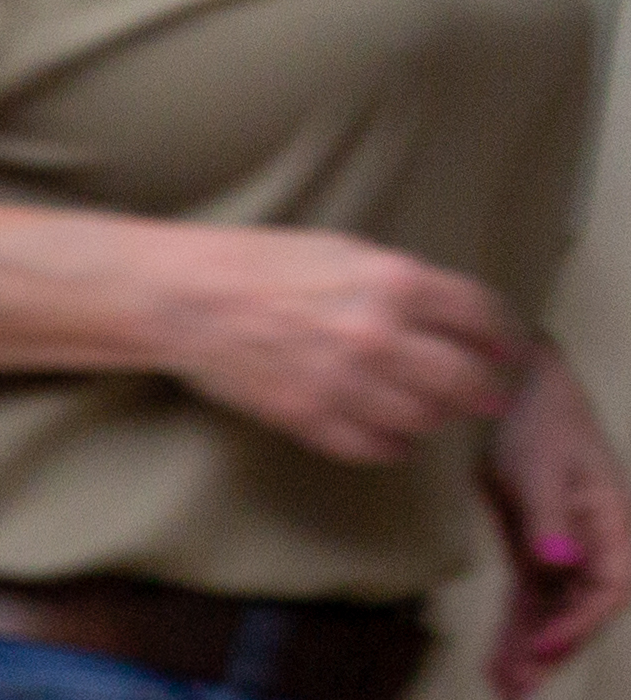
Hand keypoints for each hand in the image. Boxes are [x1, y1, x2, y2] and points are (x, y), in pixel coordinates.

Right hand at [161, 223, 529, 466]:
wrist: (190, 300)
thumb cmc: (260, 265)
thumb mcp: (346, 252)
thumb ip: (399, 284)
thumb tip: (437, 316)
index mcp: (394, 283)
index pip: (477, 315)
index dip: (502, 336)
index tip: (509, 350)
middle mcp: (379, 335)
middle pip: (460, 376)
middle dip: (485, 391)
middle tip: (492, 399)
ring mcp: (343, 382)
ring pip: (421, 416)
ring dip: (437, 419)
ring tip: (439, 416)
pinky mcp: (308, 416)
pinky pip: (370, 445)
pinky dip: (391, 447)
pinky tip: (397, 443)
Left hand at [484, 346, 629, 699]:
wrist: (514, 395)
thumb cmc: (538, 421)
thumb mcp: (539, 467)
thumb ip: (549, 519)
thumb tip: (559, 560)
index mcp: (612, 520)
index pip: (610, 586)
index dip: (580, 622)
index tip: (544, 647)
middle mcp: (595, 542)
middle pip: (582, 611)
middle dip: (552, 654)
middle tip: (516, 693)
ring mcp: (565, 550)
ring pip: (553, 614)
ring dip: (529, 655)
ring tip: (504, 695)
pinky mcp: (536, 553)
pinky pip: (530, 603)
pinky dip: (513, 635)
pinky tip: (496, 668)